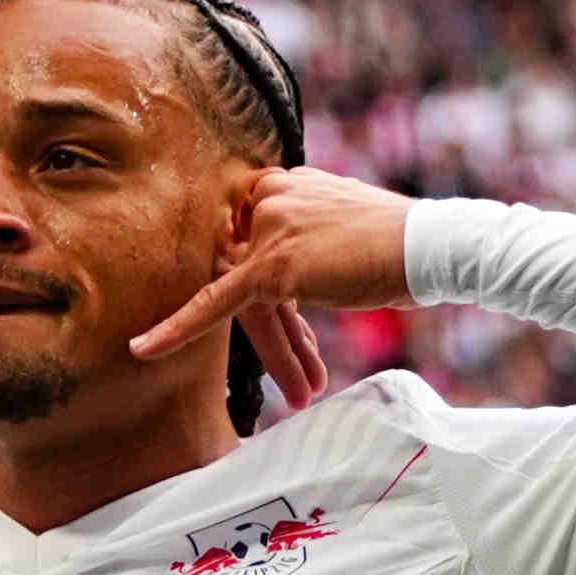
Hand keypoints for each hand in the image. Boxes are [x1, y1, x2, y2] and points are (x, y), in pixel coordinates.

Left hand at [130, 163, 423, 380]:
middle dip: (279, 330)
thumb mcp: (350, 224)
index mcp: (286, 183)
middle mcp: (270, 197)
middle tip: (306, 374)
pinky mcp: (269, 265)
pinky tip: (143, 350)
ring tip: (302, 391)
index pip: (254, 239)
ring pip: (246, 299)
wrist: (431, 244)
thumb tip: (311, 259)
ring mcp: (267, 230)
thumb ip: (316, 233)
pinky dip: (177, 329)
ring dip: (276, 351)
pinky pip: (215, 304)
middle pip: (246, 272)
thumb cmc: (405, 242)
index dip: (270, 290)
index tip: (289, 325)